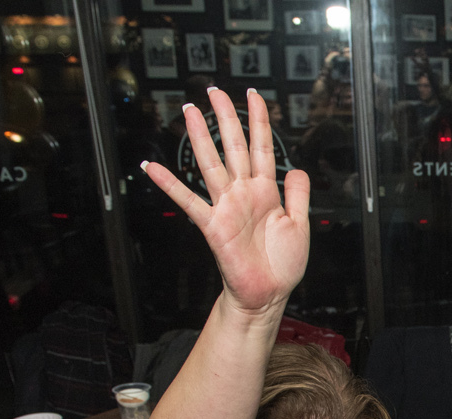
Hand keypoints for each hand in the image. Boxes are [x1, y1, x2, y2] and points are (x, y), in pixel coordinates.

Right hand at [141, 88, 310, 316]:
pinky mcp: (213, 225)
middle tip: (215, 91)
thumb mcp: (300, 224)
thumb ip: (298, 194)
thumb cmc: (282, 265)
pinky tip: (152, 166)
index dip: (259, 120)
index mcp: (266, 191)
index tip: (255, 96)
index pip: (262, 147)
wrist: (268, 295)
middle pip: (234, 146)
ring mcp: (227, 207)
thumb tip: (297, 167)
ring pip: (212, 163)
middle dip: (226, 117)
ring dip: (200, 137)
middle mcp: (244, 193)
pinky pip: (188, 201)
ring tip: (190, 111)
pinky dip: (169, 184)